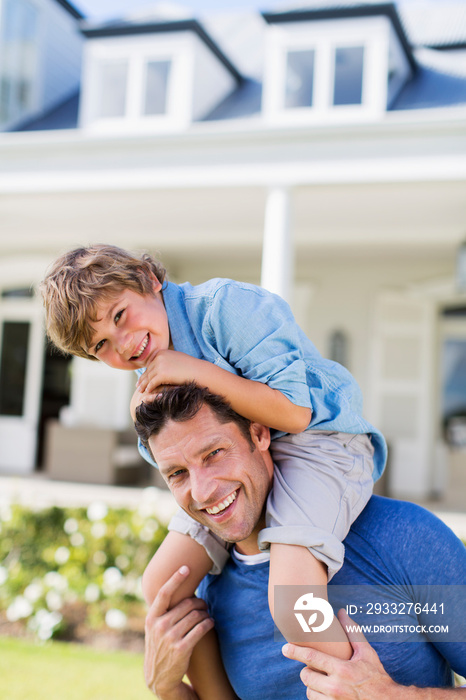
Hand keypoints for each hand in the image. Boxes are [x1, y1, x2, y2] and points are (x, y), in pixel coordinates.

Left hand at [137, 350, 203, 398]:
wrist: (198, 371)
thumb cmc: (189, 366)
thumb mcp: (176, 358)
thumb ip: (166, 360)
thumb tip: (160, 365)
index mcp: (161, 352)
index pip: (150, 363)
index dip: (146, 371)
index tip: (142, 377)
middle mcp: (159, 357)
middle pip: (148, 370)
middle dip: (143, 379)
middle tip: (138, 385)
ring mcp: (159, 365)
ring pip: (148, 377)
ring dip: (143, 385)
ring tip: (140, 390)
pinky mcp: (162, 374)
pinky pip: (152, 382)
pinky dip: (149, 387)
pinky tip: (147, 392)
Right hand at [144, 566, 214, 697]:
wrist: (159, 678)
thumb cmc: (159, 647)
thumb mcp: (153, 629)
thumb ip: (162, 612)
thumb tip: (176, 589)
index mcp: (152, 618)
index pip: (164, 593)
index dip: (175, 579)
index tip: (186, 568)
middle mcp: (160, 626)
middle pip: (187, 604)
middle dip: (199, 602)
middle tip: (204, 604)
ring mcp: (170, 637)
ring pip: (196, 615)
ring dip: (205, 613)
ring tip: (207, 615)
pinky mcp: (182, 648)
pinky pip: (201, 628)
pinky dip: (209, 623)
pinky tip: (211, 623)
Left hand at [282, 609, 398, 699]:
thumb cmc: (376, 676)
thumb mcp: (367, 653)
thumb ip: (352, 632)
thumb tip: (342, 611)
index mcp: (342, 669)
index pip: (311, 658)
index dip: (295, 651)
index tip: (284, 648)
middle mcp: (336, 687)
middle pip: (306, 676)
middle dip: (308, 670)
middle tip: (317, 668)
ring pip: (309, 691)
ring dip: (313, 685)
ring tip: (325, 681)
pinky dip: (318, 697)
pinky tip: (328, 692)